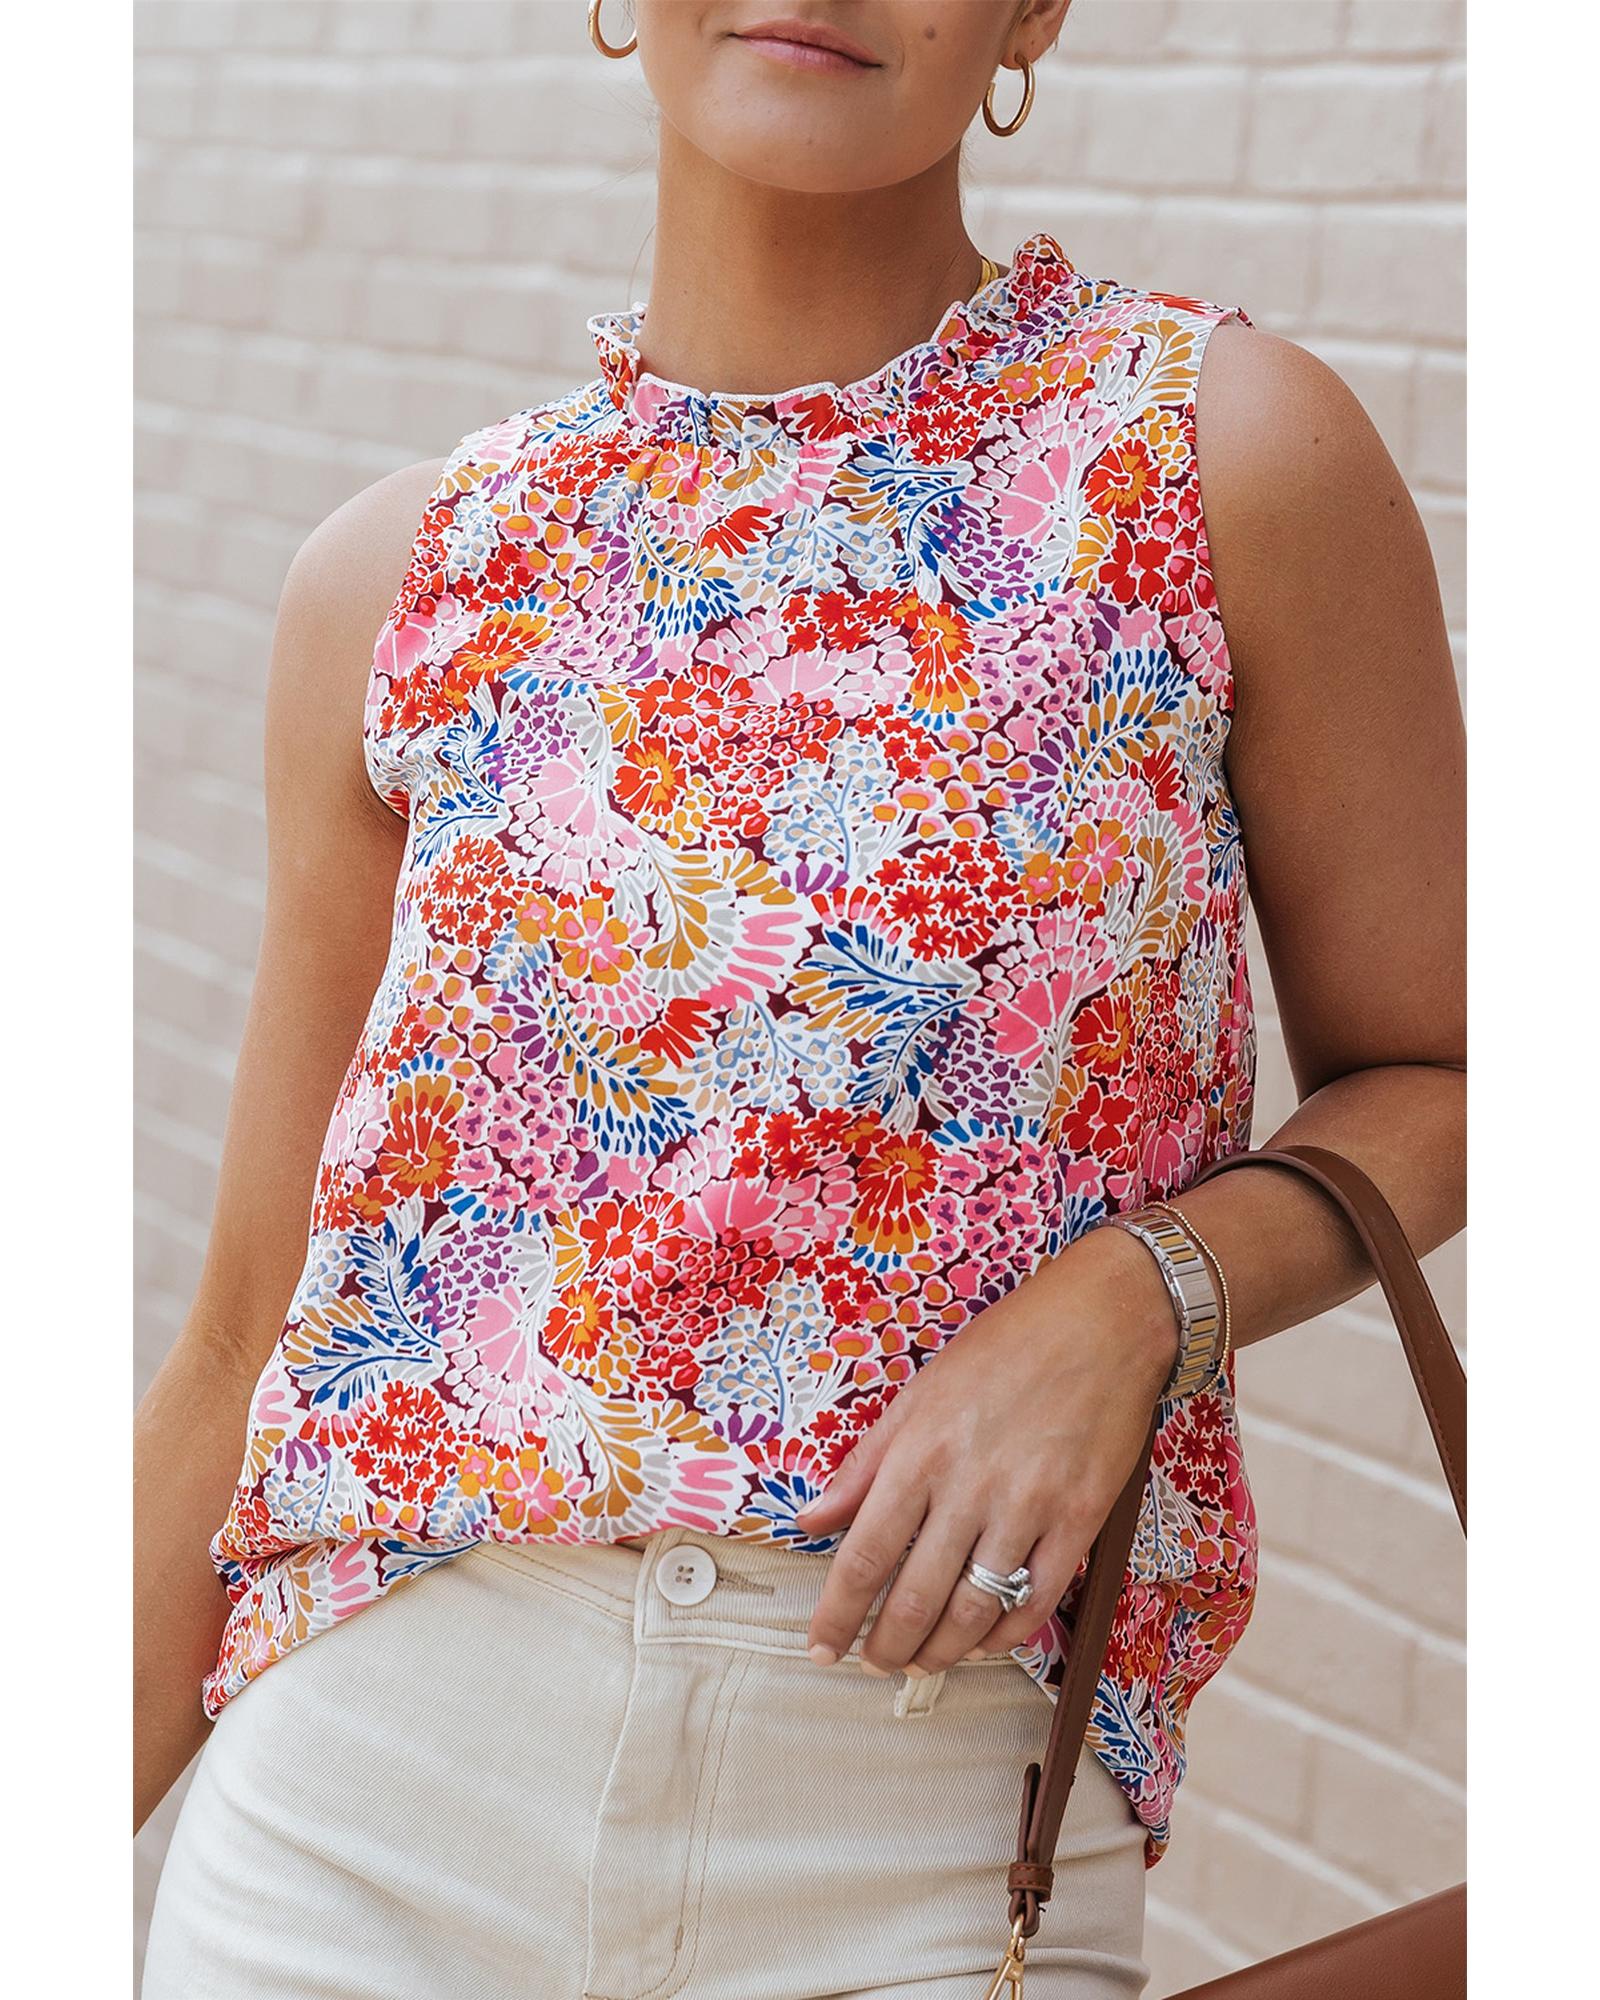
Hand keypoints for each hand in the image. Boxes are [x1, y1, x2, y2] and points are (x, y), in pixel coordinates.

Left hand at [792, 1223, 1179, 1676]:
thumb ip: (865, 1464)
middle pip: (916, 1595)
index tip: (822, 1646)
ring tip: (922, 1663)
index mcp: (921, 1451)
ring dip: (941, 1651)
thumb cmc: (1006, 1349)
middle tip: (875, 1663)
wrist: (1102, 1322)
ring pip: (975, 1609)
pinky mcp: (1080, 1519)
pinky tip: (984, 1642)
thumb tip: (813, 1521)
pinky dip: (1005, 1634)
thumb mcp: (920, 1392)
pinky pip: (1037, 1599)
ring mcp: (1029, 1506)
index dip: (838, 1613)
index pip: (864, 1554)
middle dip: (886, 1645)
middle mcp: (969, 1485)